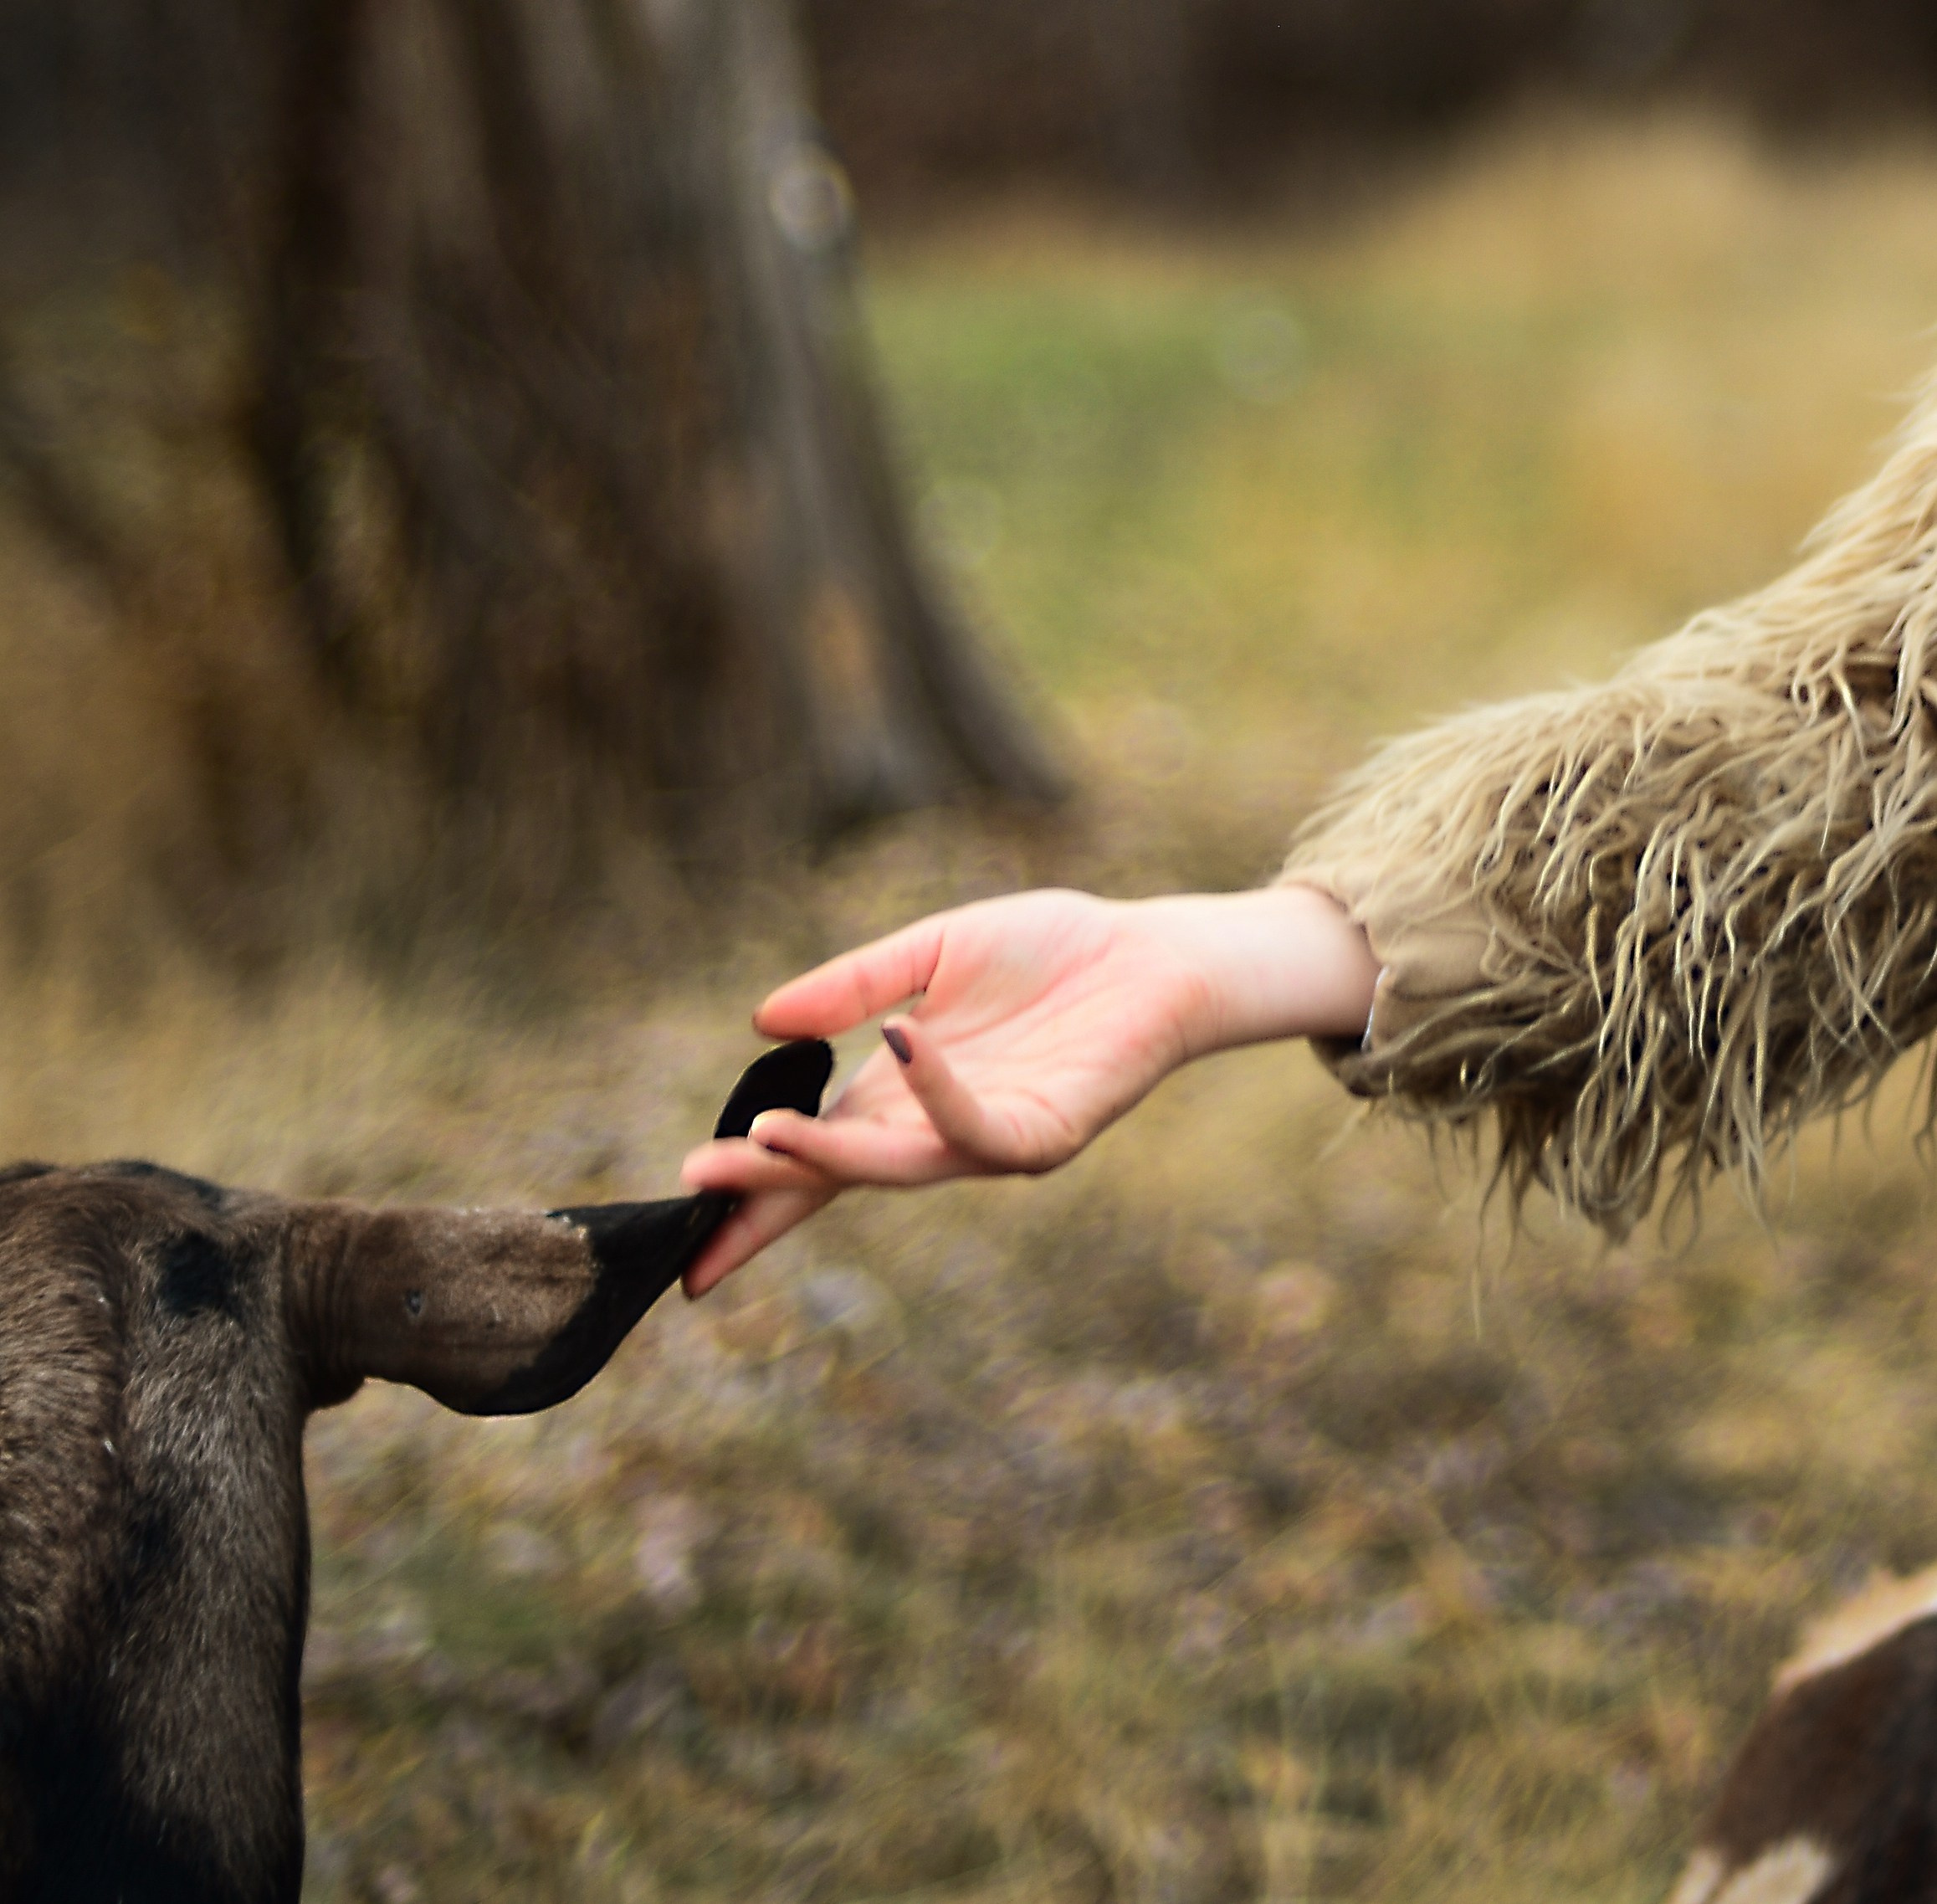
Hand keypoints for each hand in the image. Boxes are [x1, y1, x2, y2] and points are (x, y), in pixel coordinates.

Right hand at [677, 883, 1374, 1293]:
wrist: (1152, 954)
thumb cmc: (1050, 953)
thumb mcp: (931, 953)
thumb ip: (852, 985)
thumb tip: (761, 1021)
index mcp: (895, 1094)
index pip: (807, 1154)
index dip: (747, 1187)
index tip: (679, 1214)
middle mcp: (933, 1129)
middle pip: (836, 1176)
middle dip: (767, 1188)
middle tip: (696, 1186)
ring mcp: (988, 1138)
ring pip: (896, 1165)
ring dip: (830, 1155)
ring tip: (762, 1135)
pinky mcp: (1045, 1133)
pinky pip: (980, 1124)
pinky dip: (938, 1090)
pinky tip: (902, 1041)